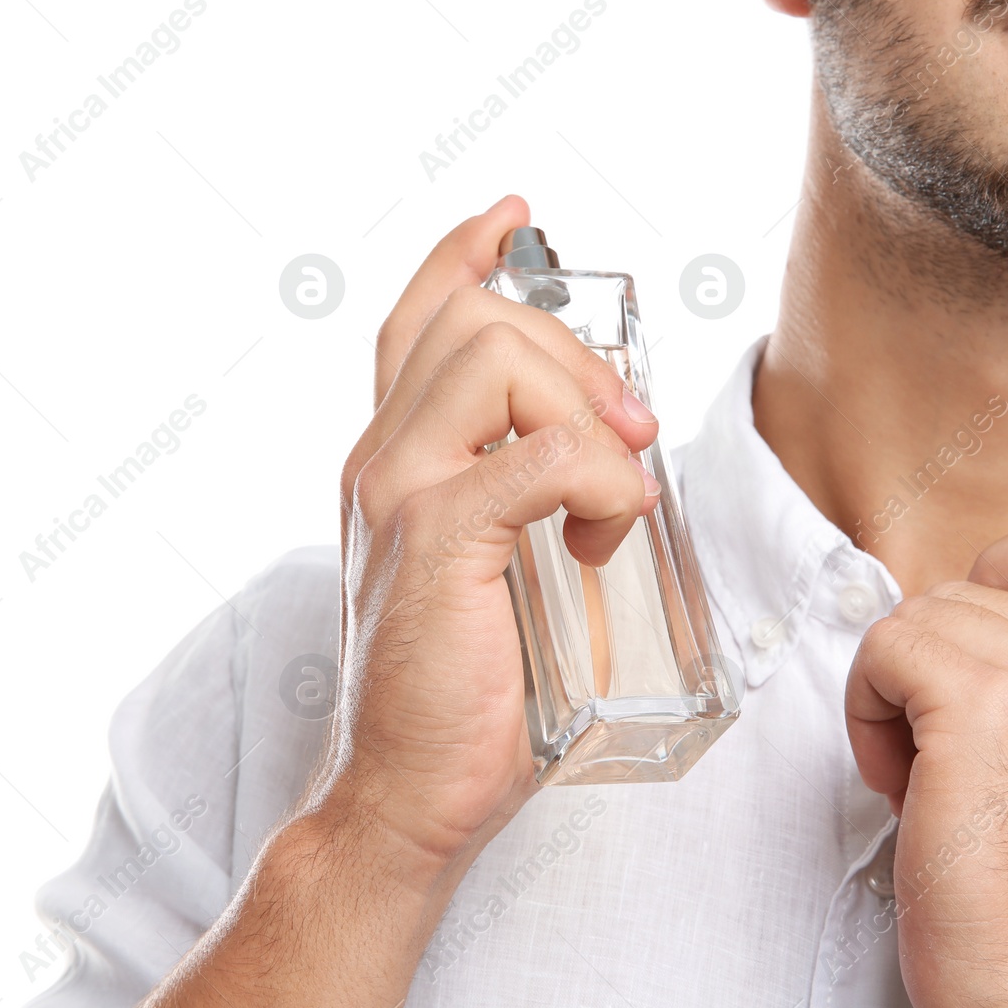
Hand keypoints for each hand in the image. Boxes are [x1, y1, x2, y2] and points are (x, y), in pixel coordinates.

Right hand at [133, 198, 661, 1007]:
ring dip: (584, 411)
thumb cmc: (463, 688)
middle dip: (575, 354)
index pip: (415, 319)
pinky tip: (606, 528)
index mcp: (391, 455)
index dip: (466, 253)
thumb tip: (613, 443)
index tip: (517, 215)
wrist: (408, 792)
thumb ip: (519, 491)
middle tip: (628, 431)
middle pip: (473, 319)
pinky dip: (598, 479)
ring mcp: (396, 492)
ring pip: (493, 359)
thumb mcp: (490, 566)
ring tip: (612, 495)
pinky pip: (534, 457)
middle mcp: (379, 456)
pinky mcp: (431, 541)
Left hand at [846, 516, 1007, 1007]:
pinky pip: (882, 650)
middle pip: (962, 587)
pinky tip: (899, 779)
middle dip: (925, 664)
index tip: (971, 652)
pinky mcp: (979, 705)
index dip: (1000, 570)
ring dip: (889, 692)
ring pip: (914, 617)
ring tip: (920, 771)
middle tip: (936, 751)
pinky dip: (864, 711)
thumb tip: (955, 626)